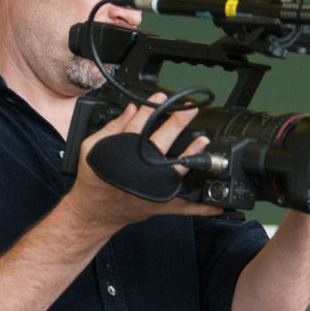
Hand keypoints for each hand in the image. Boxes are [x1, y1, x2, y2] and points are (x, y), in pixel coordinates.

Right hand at [68, 95, 218, 231]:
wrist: (93, 212)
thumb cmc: (93, 179)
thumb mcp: (91, 148)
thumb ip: (112, 128)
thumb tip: (130, 110)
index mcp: (124, 154)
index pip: (139, 125)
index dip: (151, 109)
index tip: (161, 98)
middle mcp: (140, 171)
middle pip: (160, 142)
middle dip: (176, 124)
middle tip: (189, 111)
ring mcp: (152, 189)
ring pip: (175, 171)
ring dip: (191, 155)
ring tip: (202, 143)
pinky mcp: (159, 204)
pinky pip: (184, 207)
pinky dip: (202, 206)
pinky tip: (217, 203)